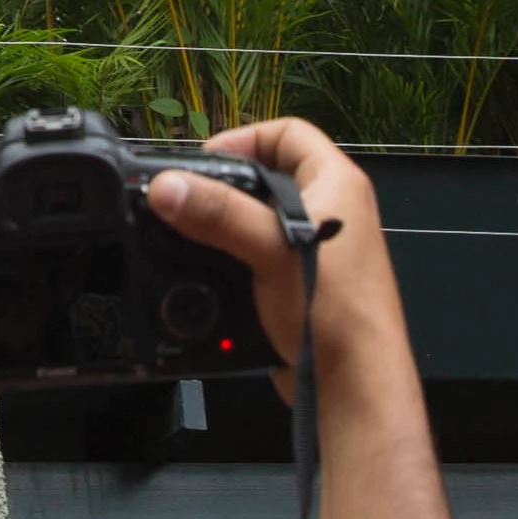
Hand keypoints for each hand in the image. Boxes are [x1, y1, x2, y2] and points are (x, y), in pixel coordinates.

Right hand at [141, 116, 403, 394]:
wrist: (351, 384)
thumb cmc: (332, 309)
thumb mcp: (270, 249)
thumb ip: (218, 214)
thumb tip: (167, 187)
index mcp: (339, 186)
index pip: (290, 134)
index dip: (246, 138)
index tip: (206, 161)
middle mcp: (333, 212)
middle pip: (270, 177)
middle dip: (228, 186)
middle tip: (189, 200)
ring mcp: (319, 251)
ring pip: (261, 220)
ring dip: (226, 225)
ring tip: (192, 235)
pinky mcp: (302, 285)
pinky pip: (260, 257)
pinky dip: (233, 259)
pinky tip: (208, 273)